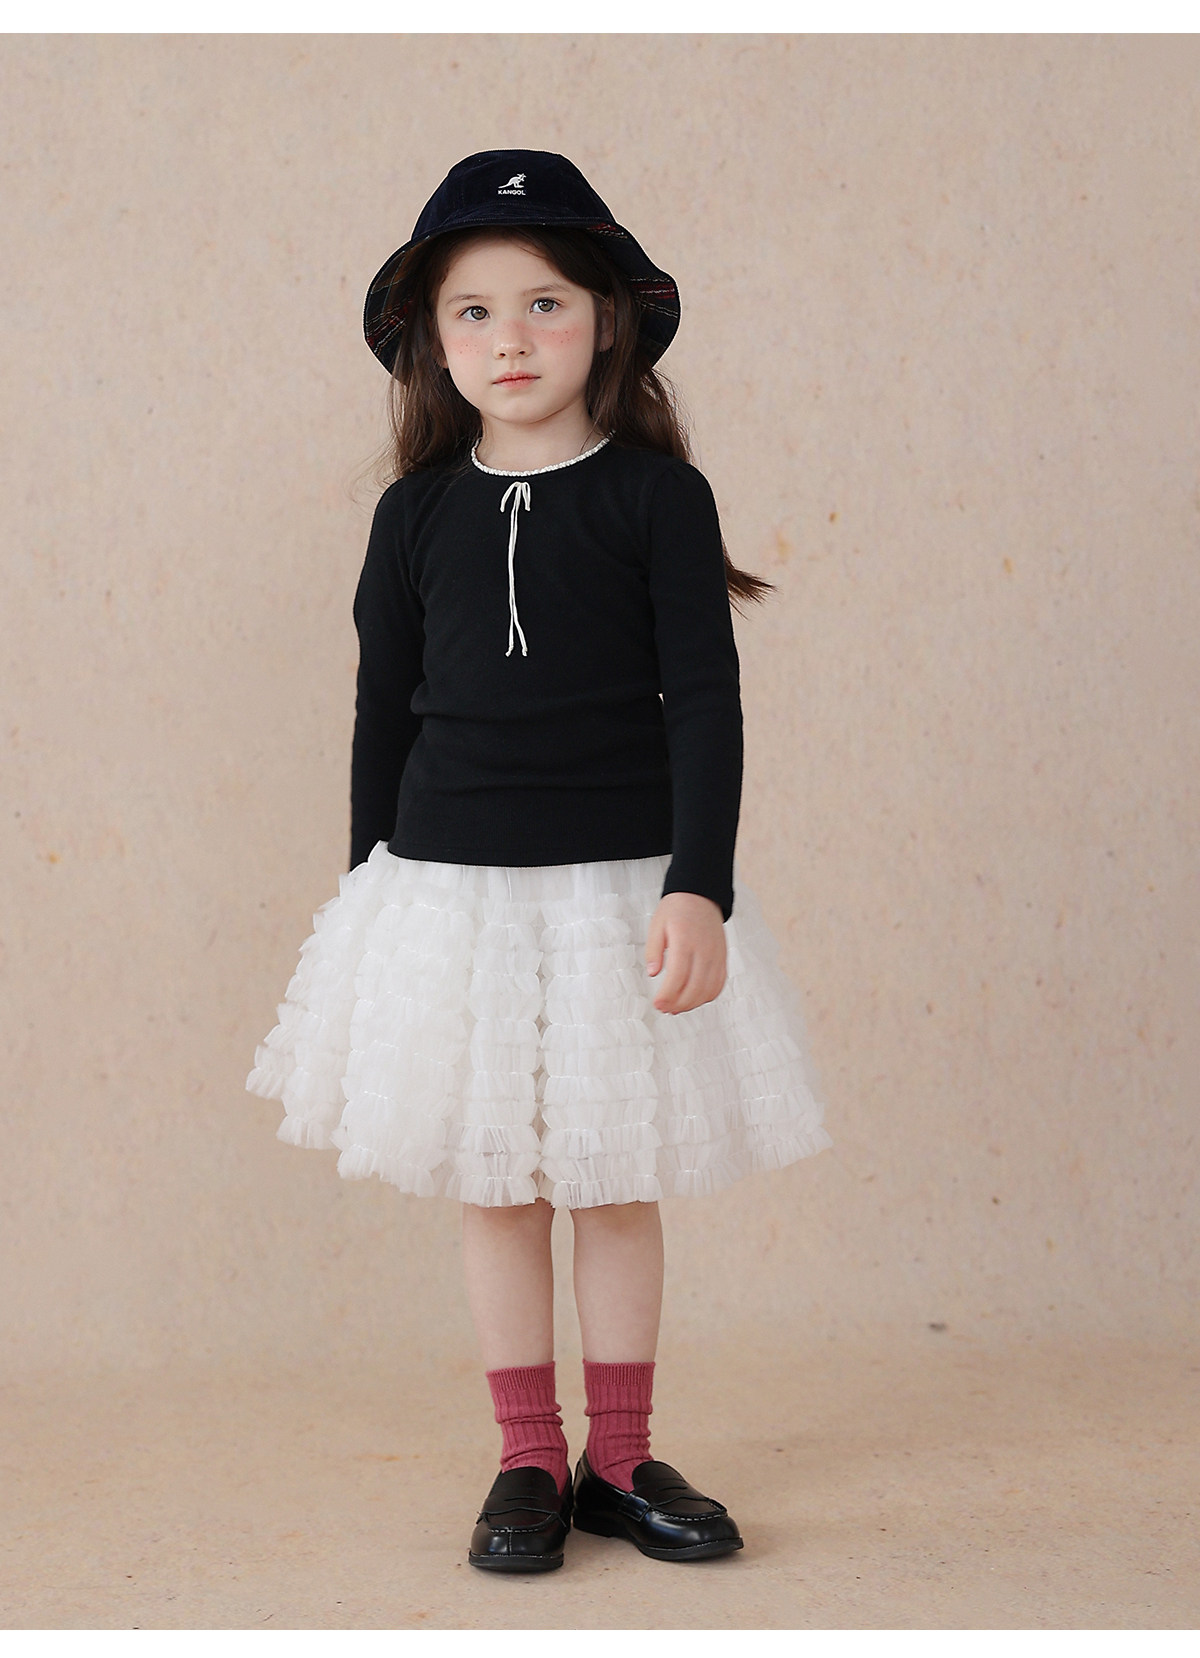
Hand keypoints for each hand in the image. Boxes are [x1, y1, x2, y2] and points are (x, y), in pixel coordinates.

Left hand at [644, 891, 726, 1014]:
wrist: (701, 895)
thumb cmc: (677, 909)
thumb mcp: (657, 925)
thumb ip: (653, 950)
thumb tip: (652, 973)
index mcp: (685, 940)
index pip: (678, 976)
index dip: (668, 995)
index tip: (657, 1003)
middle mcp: (704, 949)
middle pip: (695, 987)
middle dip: (679, 1004)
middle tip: (664, 1008)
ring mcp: (716, 955)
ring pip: (709, 989)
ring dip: (693, 1004)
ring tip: (676, 1007)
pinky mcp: (723, 958)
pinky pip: (719, 983)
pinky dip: (708, 996)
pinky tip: (694, 999)